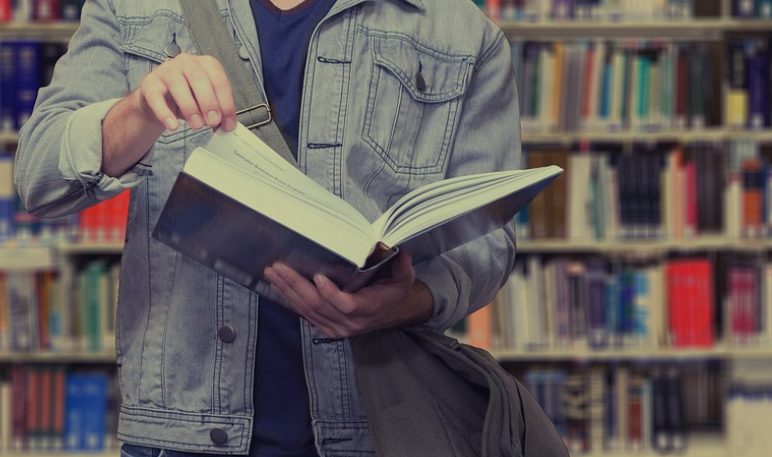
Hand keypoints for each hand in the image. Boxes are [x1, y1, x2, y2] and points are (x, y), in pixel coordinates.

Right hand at [134, 53, 236, 131]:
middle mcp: (186, 62)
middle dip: (208, 101)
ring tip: (197, 125)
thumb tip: (227, 126)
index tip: (228, 123)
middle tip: (213, 121)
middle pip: (198, 77)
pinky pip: (156, 97)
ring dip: (190, 107)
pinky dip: (165, 113)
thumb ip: (218, 113)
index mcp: (205, 64)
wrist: (160, 100)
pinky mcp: (150, 84)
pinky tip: (173, 126)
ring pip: (177, 84)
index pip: (219, 79)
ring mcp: (166, 70)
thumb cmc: (188, 97)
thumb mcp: (206, 104)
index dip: (226, 103)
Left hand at [264, 252, 433, 337]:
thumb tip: (401, 253)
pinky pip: (306, 315)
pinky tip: (279, 286)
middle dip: (296, 286)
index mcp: (368, 309)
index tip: (318, 277)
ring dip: (288, 291)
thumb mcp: (404, 278)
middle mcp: (350, 322)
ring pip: (308, 310)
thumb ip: (403, 267)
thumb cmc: (394, 292)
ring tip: (273, 274)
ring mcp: (337, 328)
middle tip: (279, 268)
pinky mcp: (328, 328)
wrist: (392, 312)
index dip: (331, 293)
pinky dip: (291, 300)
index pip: (347, 305)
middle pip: (319, 306)